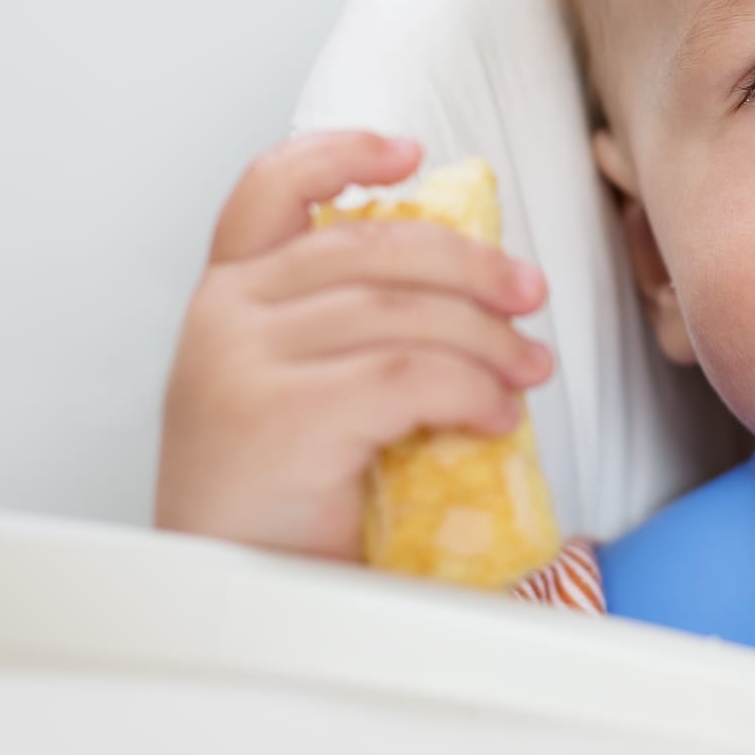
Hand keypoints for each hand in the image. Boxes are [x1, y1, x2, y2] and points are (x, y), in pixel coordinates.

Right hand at [155, 130, 551, 559]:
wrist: (238, 601)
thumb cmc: (280, 501)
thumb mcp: (301, 386)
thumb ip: (345, 326)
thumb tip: (463, 286)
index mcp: (227, 296)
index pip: (268, 189)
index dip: (340, 154)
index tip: (408, 153)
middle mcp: (225, 315)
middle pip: (372, 249)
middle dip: (470, 265)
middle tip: (529, 295)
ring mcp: (244, 362)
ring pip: (402, 313)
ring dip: (486, 339)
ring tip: (528, 370)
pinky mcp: (281, 416)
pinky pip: (408, 376)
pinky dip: (470, 388)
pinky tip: (495, 414)